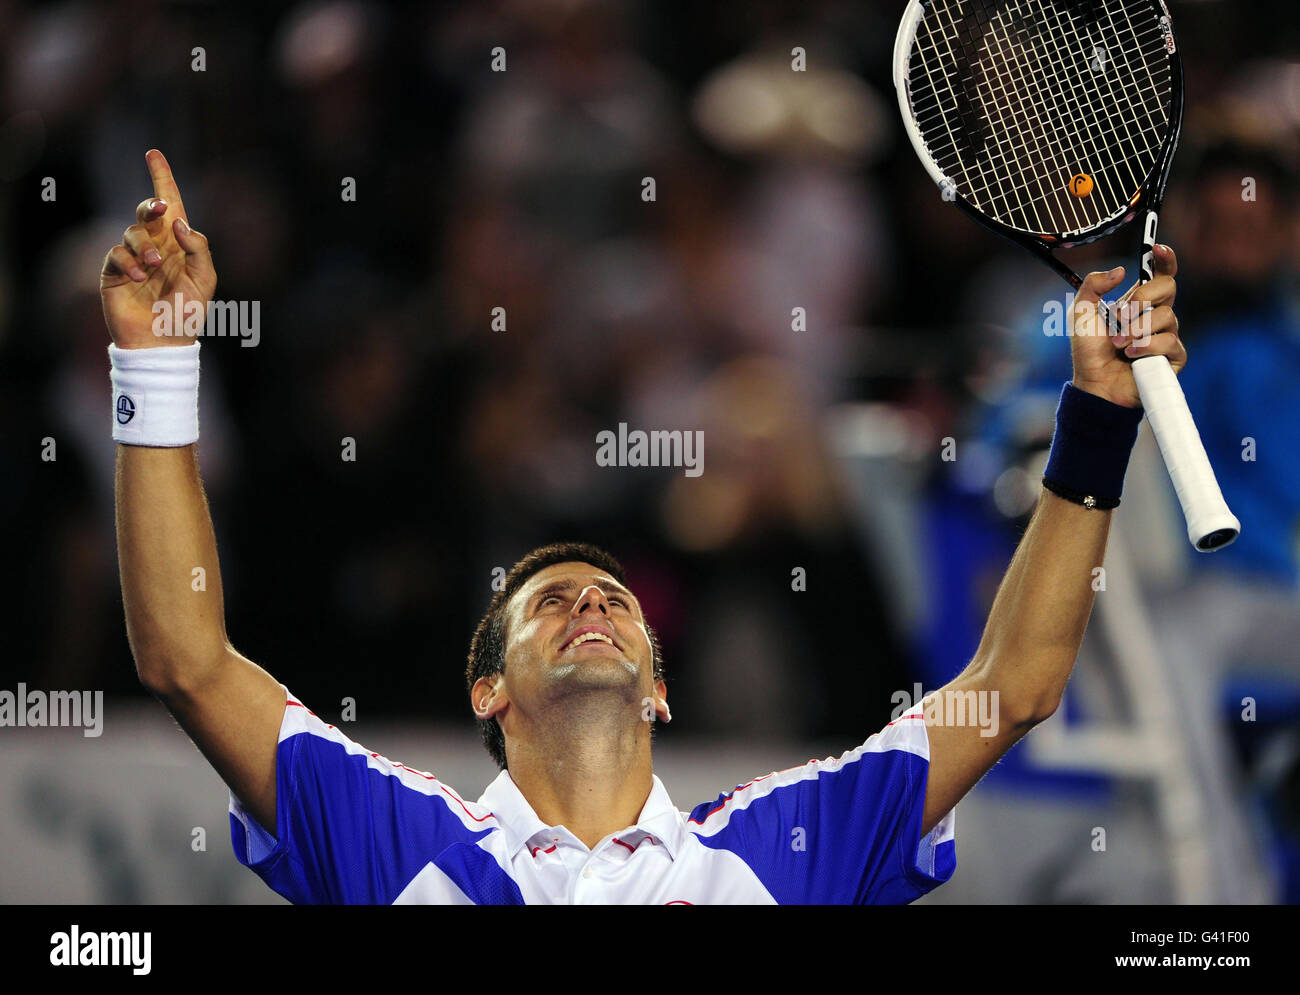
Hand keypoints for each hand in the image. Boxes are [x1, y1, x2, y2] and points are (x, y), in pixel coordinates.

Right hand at [100, 149, 216, 348]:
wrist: (163, 343)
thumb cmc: (188, 314)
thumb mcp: (206, 280)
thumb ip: (199, 249)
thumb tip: (180, 222)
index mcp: (179, 244)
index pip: (171, 206)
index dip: (162, 179)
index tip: (153, 153)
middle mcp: (155, 245)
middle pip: (147, 211)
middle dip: (152, 205)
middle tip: (162, 210)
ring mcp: (133, 257)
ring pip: (133, 231)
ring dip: (145, 245)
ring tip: (156, 266)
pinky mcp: (114, 271)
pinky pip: (116, 252)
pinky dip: (128, 260)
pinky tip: (139, 276)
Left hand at [1068, 244, 1185, 407]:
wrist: (1094, 383)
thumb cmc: (1089, 350)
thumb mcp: (1081, 313)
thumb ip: (1093, 286)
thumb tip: (1121, 271)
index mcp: (1139, 301)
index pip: (1160, 273)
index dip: (1164, 258)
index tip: (1157, 248)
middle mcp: (1156, 314)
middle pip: (1168, 287)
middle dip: (1143, 297)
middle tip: (1121, 315)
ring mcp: (1167, 334)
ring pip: (1166, 316)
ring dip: (1136, 330)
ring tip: (1118, 344)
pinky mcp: (1173, 356)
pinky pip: (1169, 341)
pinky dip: (1146, 347)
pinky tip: (1130, 355)